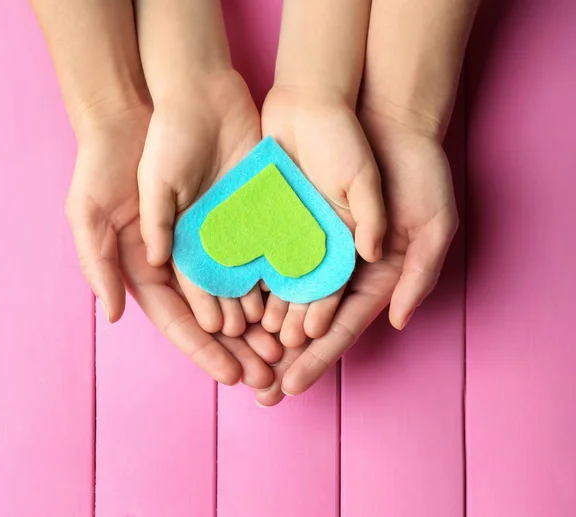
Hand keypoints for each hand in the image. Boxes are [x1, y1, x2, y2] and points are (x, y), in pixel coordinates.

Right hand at [67, 106, 277, 388]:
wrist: (174, 102)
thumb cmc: (117, 157)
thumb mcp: (93, 207)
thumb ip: (101, 260)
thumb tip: (115, 314)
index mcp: (154, 264)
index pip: (180, 318)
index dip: (204, 349)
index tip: (230, 375)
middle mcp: (190, 257)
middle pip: (218, 313)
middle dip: (241, 347)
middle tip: (268, 375)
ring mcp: (221, 237)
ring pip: (246, 290)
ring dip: (266, 322)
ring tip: (287, 349)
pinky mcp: (249, 214)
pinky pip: (265, 254)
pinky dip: (278, 281)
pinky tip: (296, 303)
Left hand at [256, 117, 457, 405]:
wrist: (378, 109)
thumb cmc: (415, 167)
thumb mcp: (432, 222)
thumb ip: (418, 274)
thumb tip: (396, 321)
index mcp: (374, 272)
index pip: (342, 324)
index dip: (318, 357)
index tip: (292, 385)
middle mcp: (340, 263)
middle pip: (309, 319)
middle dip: (286, 357)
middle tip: (261, 391)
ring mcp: (311, 240)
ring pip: (283, 293)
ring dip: (263, 328)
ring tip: (241, 357)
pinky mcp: (288, 215)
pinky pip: (267, 254)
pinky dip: (252, 282)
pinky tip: (232, 306)